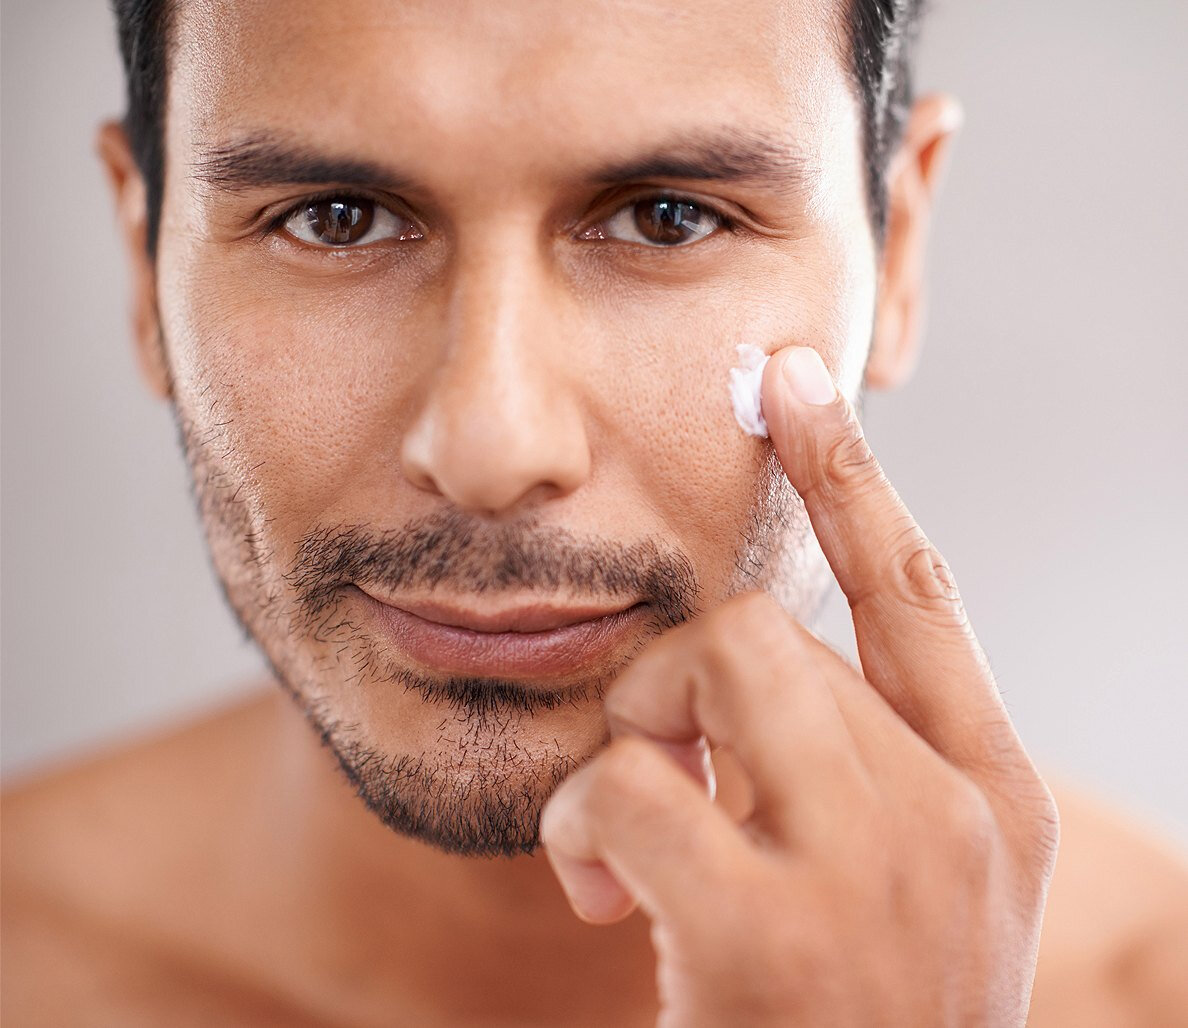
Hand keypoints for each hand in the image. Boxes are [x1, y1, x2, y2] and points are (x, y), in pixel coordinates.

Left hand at [539, 346, 1060, 1026]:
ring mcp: (871, 880)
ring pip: (710, 667)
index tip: (790, 378)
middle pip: (767, 625)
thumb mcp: (888, 883)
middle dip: (678, 675)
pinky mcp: (770, 943)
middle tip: (655, 762)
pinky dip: (585, 822)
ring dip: (635, 734)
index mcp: (989, 798)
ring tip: (627, 837)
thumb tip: (741, 649)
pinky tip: (598, 894)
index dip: (848, 471)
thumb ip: (845, 761)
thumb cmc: (847, 1017)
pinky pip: (635, 784)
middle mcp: (952, 821)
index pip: (916, 587)